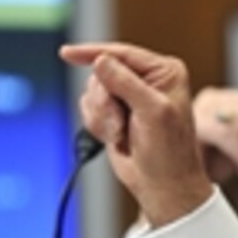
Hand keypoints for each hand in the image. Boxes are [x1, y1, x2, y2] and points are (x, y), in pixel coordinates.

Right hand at [59, 42, 212, 227]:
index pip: (123, 53)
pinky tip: (114, 137)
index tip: (68, 54)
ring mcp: (128, 96)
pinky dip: (97, 124)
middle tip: (118, 124)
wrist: (162, 184)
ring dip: (101, 116)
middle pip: (102, 73)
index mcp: (164, 71)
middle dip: (104, 101)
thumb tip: (101, 60)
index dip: (94, 53)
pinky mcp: (114, 112)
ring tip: (119, 134)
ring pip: (92, 91)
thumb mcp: (153, 113)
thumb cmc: (169, 152)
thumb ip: (127, 84)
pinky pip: (89, 107)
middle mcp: (147, 79)